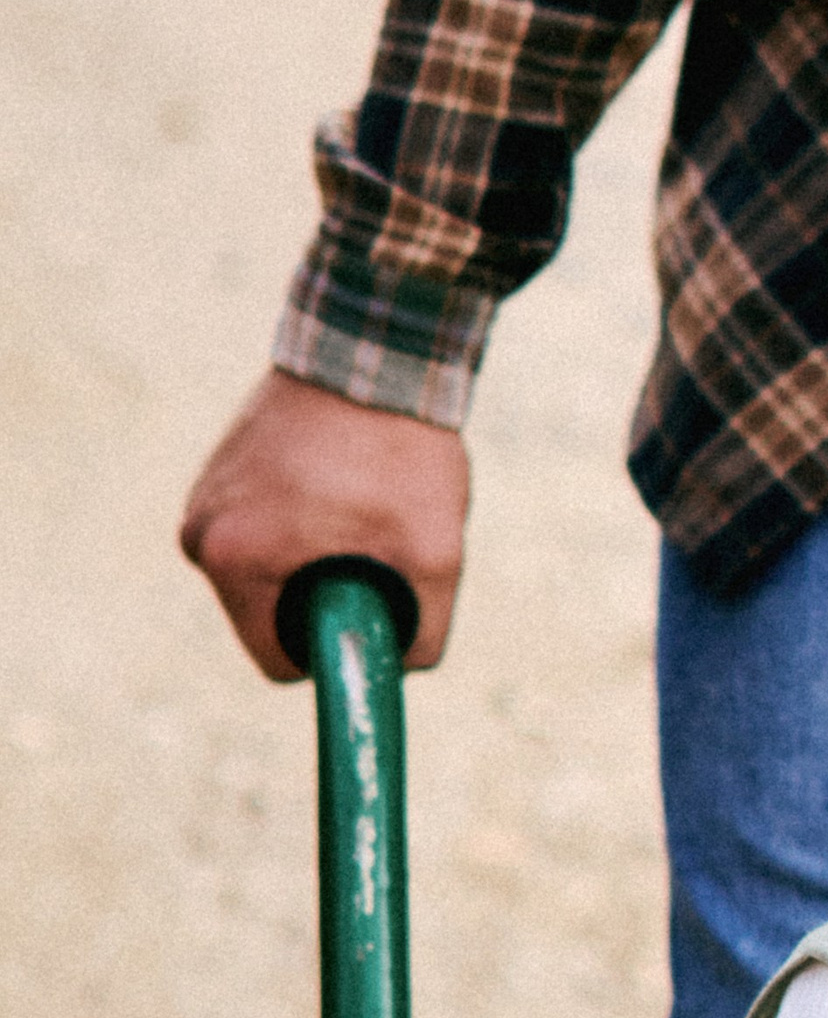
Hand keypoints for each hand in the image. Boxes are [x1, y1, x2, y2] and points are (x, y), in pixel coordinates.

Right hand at [179, 371, 468, 681]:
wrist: (371, 347)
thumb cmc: (401, 452)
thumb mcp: (435, 561)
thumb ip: (418, 637)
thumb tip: (394, 669)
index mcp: (235, 559)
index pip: (279, 660)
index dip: (334, 649)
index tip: (370, 606)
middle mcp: (202, 533)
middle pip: (272, 618)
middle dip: (326, 601)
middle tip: (372, 549)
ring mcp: (204, 500)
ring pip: (270, 578)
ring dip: (316, 562)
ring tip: (355, 508)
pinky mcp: (218, 476)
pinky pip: (264, 535)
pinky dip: (302, 527)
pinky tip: (336, 485)